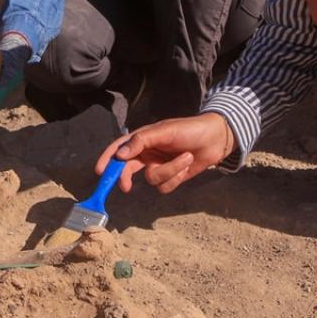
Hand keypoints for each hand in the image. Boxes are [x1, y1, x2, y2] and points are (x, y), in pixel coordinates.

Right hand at [95, 113, 235, 193]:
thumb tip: (120, 155)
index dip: (107, 159)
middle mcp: (148, 154)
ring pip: (152, 179)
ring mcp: (159, 166)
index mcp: (142, 139)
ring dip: (169, 170)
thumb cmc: (189, 129)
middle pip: (128, 170)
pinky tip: (187, 165)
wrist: (216, 139)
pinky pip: (165, 186)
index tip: (100, 172)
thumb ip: (141, 141)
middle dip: (128, 178)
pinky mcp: (172, 178)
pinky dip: (177, 177)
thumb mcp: (164, 131)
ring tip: (185, 157)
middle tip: (126, 187)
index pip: (119, 149)